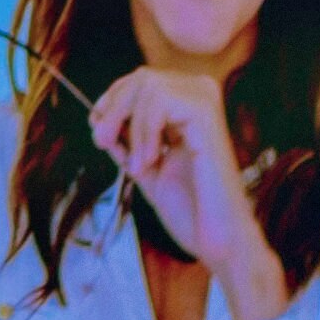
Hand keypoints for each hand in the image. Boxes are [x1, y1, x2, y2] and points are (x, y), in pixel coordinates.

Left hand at [89, 64, 283, 319]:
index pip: (143, 82)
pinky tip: (149, 162)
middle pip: (143, 77)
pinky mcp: (209, 119)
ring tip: (133, 162)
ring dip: (128, 123)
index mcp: (190, 113)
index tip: (99, 129)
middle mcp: (202, 102)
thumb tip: (99, 116)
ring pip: (149, 84)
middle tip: (103, 141)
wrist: (220, 243)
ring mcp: (208, 107)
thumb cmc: (192, 212)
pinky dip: (144, 131)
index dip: (113, 100)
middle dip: (114, 107)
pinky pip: (161, 102)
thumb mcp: (146, 169)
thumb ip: (126, 143)